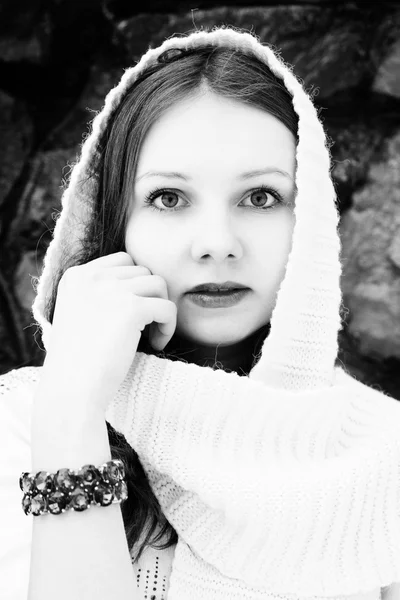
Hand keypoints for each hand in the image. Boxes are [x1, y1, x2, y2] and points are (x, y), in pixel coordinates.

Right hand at [42, 251, 176, 408]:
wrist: (72, 390)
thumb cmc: (79, 361)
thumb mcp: (80, 313)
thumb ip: (102, 292)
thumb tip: (145, 279)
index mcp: (76, 276)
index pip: (123, 260)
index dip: (136, 285)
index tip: (133, 313)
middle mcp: (92, 278)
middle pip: (143, 271)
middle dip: (150, 298)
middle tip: (145, 328)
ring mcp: (111, 291)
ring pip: (159, 285)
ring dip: (161, 309)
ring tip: (152, 335)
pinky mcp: (131, 309)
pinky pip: (168, 308)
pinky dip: (168, 326)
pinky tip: (157, 344)